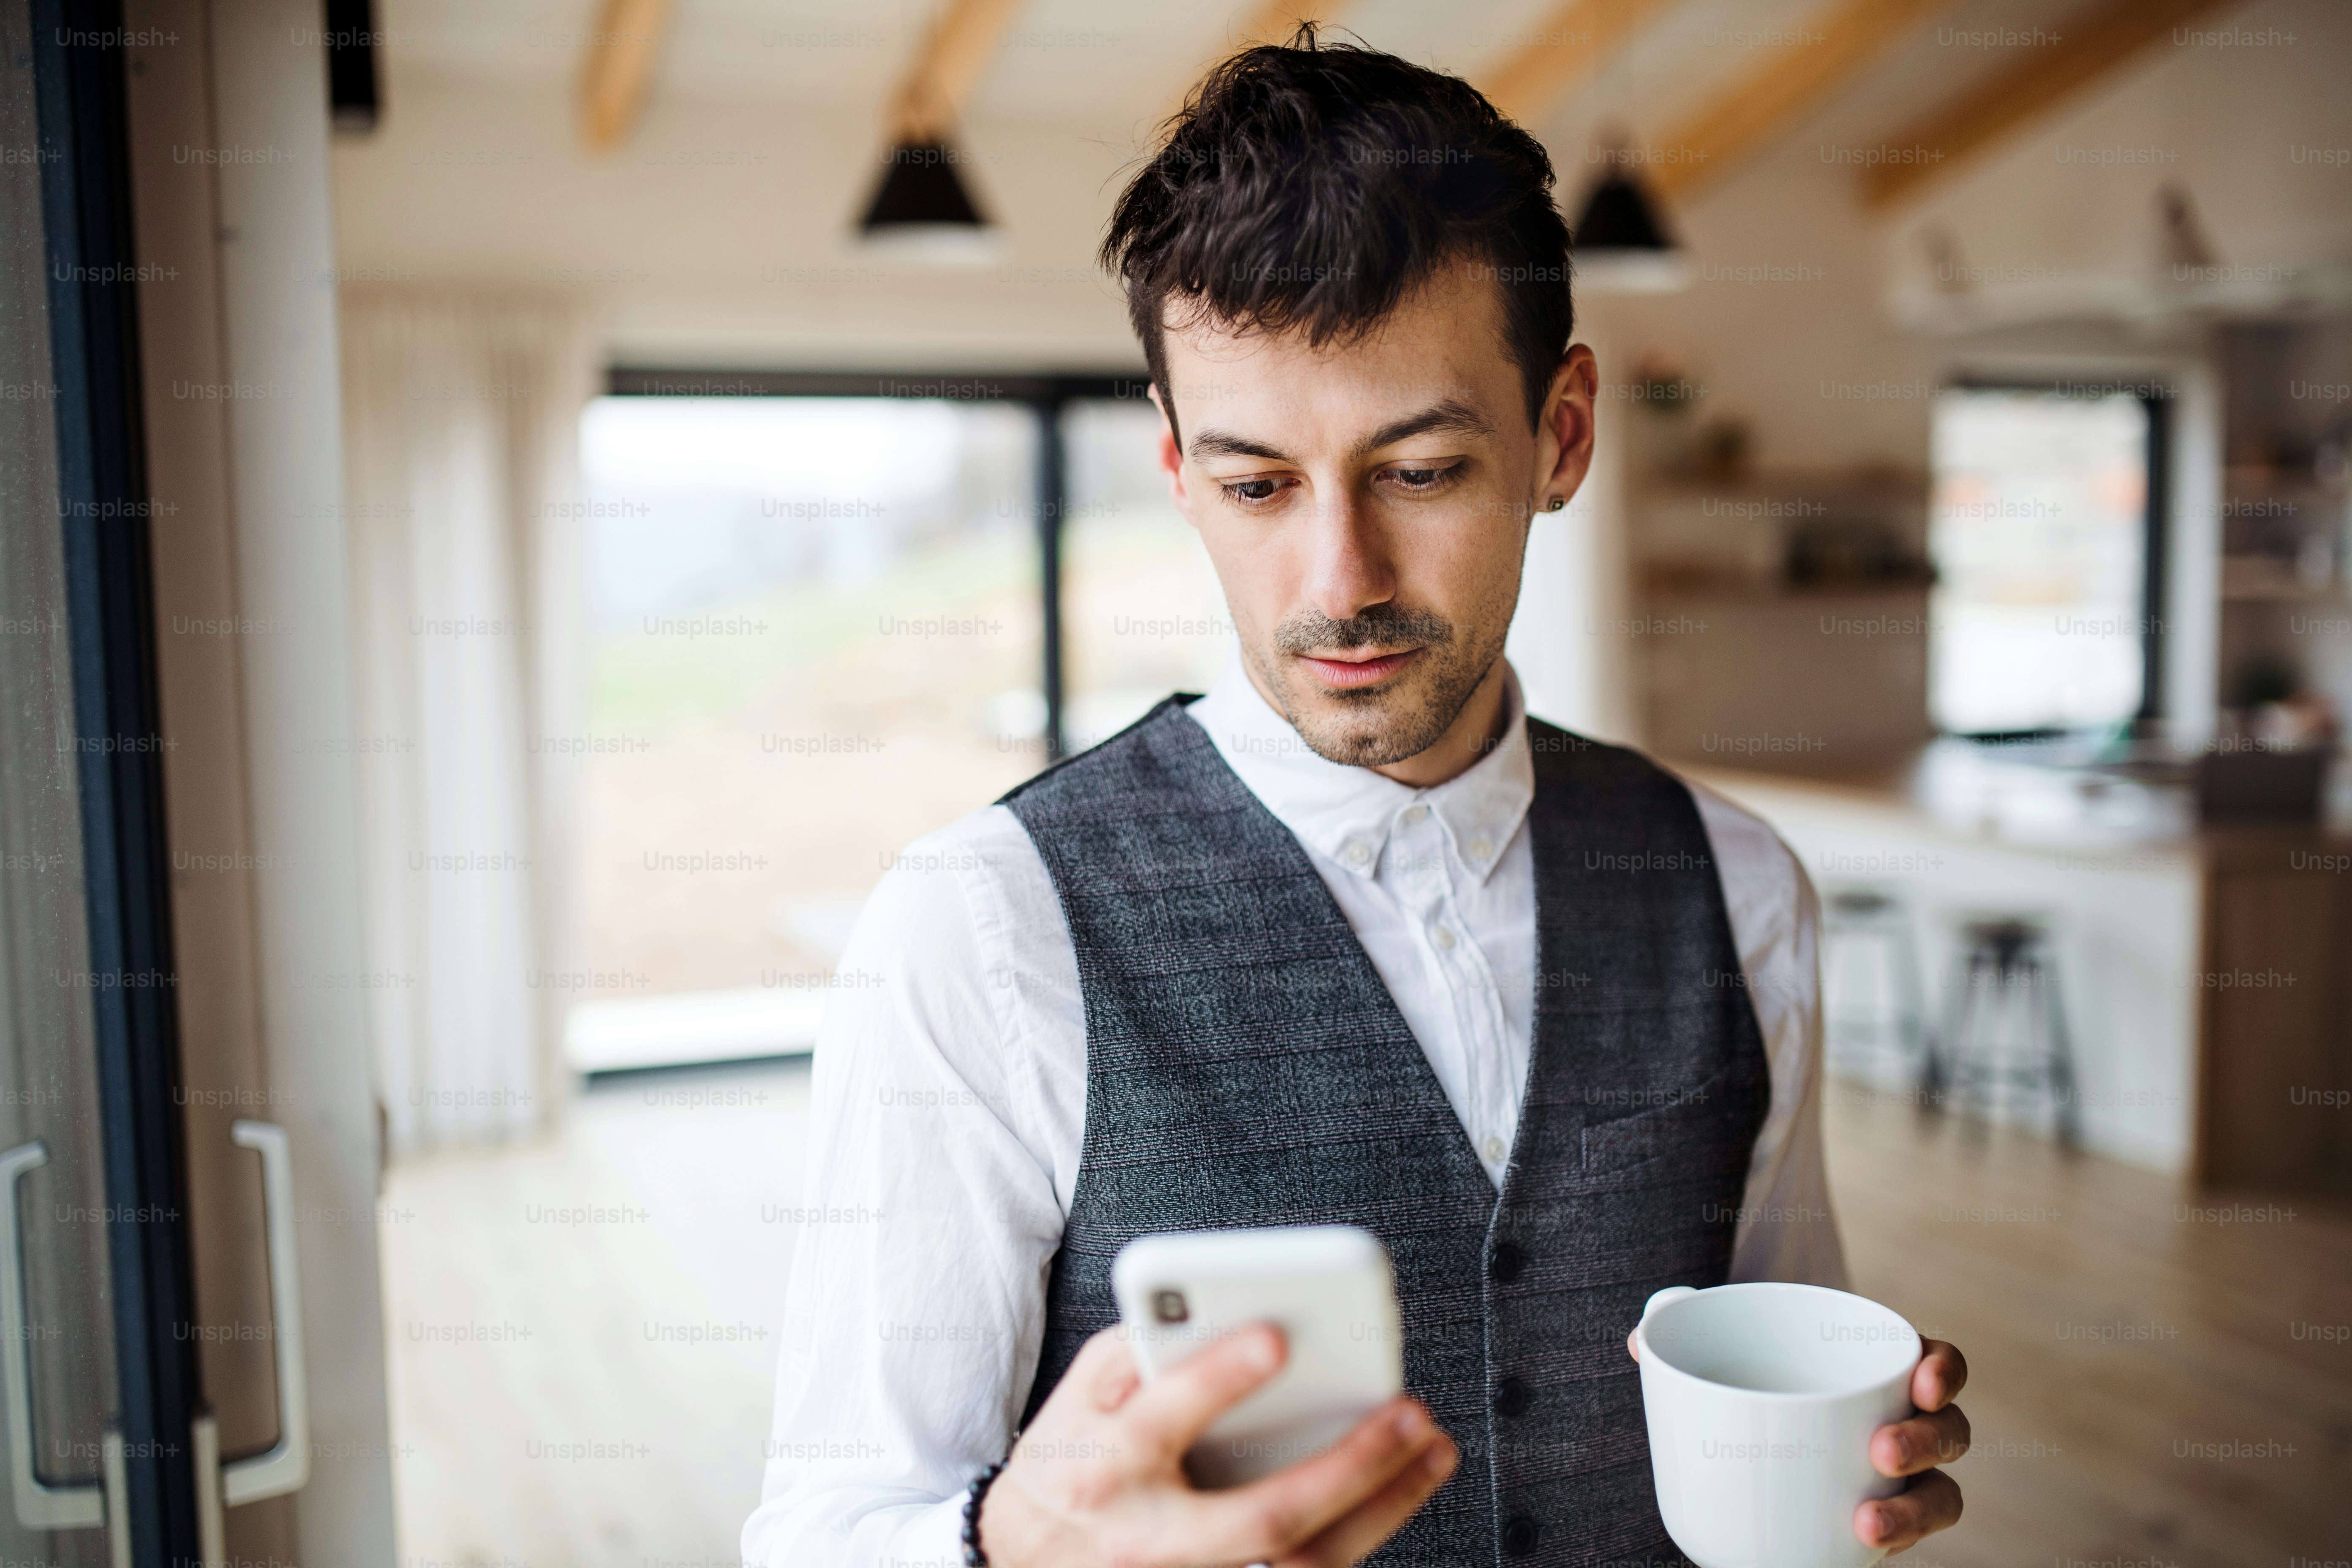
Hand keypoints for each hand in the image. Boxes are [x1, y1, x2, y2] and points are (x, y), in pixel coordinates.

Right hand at [980, 1322, 1457, 1567]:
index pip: (1164, 1420)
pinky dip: (1359, 1535)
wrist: (1029, 1557)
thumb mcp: (1081, 1391)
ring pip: (1300, 1565)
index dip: (1218, 1379)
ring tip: (1432, 1447)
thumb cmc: (1070, 1455)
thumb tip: (1227, 1312)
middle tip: (1408, 1410)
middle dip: (1345, 1468)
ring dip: (1380, 1508)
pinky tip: (1399, 1491)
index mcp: (1104, 1467)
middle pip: (1260, 1519)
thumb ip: (1143, 1350)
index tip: (1277, 1335)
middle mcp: (1150, 1538)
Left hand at [1623, 1331, 1967, 1552]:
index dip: (1942, 1368)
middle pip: (1949, 1433)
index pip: (1938, 1362)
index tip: (1920, 1379)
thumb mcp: (1724, 1345)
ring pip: (1939, 1498)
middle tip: (1881, 1451)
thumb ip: (1684, 1332)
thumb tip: (1639, 1340)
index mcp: (1879, 1367)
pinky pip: (1905, 1540)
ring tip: (1867, 1523)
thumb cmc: (1751, 1374)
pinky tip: (1856, 1548)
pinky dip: (1890, 1545)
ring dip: (1912, 1513)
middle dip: (1926, 1442)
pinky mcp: (1880, 1524)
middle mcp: (1905, 1424)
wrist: (1752, 1439)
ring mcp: (1900, 1481)